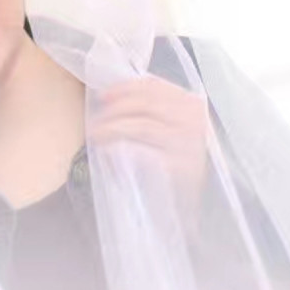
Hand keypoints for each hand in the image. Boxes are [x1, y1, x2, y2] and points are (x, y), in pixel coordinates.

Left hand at [87, 76, 209, 214]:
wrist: (183, 204)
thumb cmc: (170, 162)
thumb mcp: (167, 128)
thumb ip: (149, 109)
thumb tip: (112, 94)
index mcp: (191, 105)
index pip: (155, 86)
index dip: (124, 88)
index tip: (103, 96)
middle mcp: (194, 121)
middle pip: (146, 103)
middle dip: (115, 109)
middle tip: (96, 120)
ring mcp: (188, 144)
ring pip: (141, 125)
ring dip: (112, 128)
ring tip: (95, 135)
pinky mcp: (179, 167)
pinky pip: (143, 151)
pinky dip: (120, 148)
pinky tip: (107, 151)